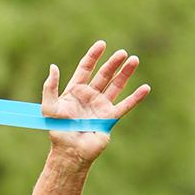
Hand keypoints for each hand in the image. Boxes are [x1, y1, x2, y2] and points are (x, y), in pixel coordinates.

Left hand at [42, 41, 150, 163]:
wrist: (70, 150)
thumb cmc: (57, 130)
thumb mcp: (49, 107)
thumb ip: (50, 87)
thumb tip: (53, 67)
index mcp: (75, 91)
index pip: (85, 69)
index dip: (93, 56)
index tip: (102, 44)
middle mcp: (89, 97)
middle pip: (103, 75)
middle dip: (112, 63)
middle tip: (122, 53)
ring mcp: (101, 106)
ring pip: (116, 86)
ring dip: (125, 74)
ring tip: (134, 60)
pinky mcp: (110, 118)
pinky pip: (125, 105)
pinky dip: (136, 97)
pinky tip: (146, 88)